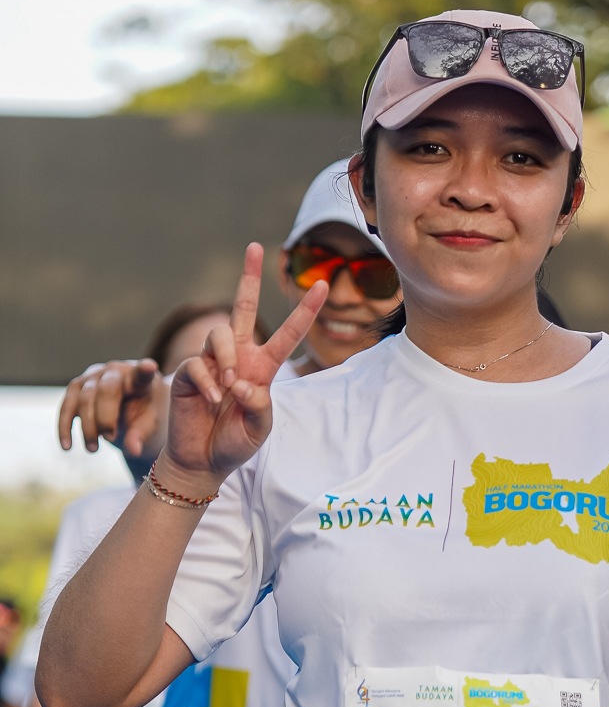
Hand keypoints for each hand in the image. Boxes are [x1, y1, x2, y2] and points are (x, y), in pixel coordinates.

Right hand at [58, 360, 163, 457]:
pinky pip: (66, 407)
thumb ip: (140, 434)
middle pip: (105, 390)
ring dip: (86, 426)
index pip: (142, 373)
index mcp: (139, 379)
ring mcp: (92, 377)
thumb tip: (133, 451)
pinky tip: (67, 447)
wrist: (126, 410)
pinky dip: (65, 427)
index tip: (149, 366)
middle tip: (110, 438)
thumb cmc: (143, 414)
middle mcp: (114, 371)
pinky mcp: (76, 388)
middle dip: (105, 417)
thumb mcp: (148, 425)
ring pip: (83, 399)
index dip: (144, 369)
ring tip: (93, 449)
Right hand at [161, 245, 326, 493]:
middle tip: (254, 246)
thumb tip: (242, 381)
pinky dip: (208, 381)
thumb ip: (260, 405)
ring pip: (220, 334)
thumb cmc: (235, 442)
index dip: (305, 311)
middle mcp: (238, 358)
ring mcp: (212, 362)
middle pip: (243, 308)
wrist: (203, 460)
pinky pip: (199, 362)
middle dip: (248, 276)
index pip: (288, 334)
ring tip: (229, 387)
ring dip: (226, 359)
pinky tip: (212, 399)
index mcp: (263, 368)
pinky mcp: (189, 371)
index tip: (323, 284)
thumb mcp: (260, 429)